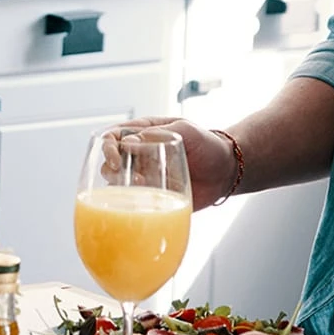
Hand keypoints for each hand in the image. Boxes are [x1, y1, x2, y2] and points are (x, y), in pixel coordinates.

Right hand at [103, 117, 237, 208]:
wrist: (226, 172)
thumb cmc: (208, 145)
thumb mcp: (185, 131)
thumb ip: (158, 133)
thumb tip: (129, 142)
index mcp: (142, 133)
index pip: (112, 136)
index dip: (107, 147)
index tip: (116, 160)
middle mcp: (138, 155)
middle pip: (109, 161)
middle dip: (112, 170)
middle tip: (133, 177)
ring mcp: (144, 176)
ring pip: (117, 183)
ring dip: (121, 187)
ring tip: (142, 186)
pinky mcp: (152, 196)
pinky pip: (133, 201)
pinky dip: (131, 203)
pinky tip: (144, 203)